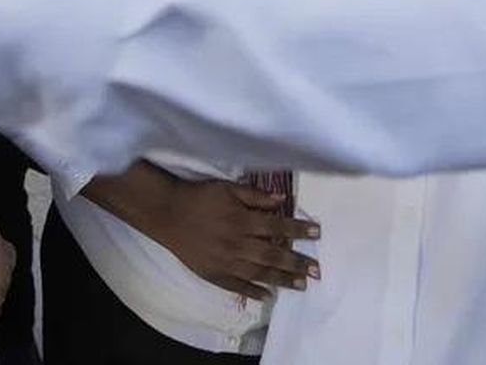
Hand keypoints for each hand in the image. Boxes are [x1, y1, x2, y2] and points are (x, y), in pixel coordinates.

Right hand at [151, 178, 320, 300]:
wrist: (168, 213)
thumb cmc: (200, 197)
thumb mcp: (228, 188)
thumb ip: (255, 196)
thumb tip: (281, 200)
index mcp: (242, 220)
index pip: (277, 225)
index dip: (298, 229)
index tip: (317, 233)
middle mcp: (237, 243)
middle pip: (273, 253)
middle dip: (297, 261)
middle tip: (317, 270)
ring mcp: (226, 262)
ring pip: (259, 272)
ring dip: (282, 279)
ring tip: (302, 285)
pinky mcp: (214, 274)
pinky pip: (237, 285)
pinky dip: (253, 292)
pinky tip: (268, 296)